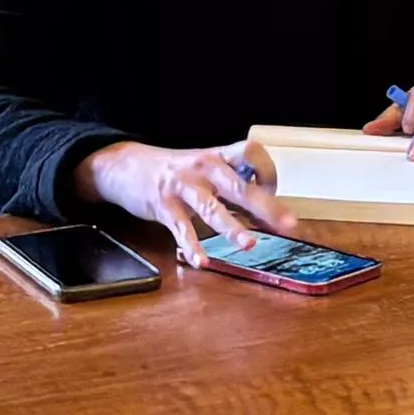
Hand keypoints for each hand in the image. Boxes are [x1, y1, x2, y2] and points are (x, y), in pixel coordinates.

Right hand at [90, 134, 277, 258]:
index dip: (267, 170)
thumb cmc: (174, 169)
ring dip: (231, 227)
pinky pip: (180, 228)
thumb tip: (265, 209)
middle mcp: (203, 168)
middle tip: (287, 224)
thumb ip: (232, 183)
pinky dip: (191, 246)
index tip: (273, 189)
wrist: (126, 165)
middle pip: (238, 185)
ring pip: (211, 208)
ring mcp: (182, 186)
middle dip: (265, 205)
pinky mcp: (163, 205)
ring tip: (249, 245)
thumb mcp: (205, 165)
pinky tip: (201, 261)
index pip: (251, 152)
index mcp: (217, 156)